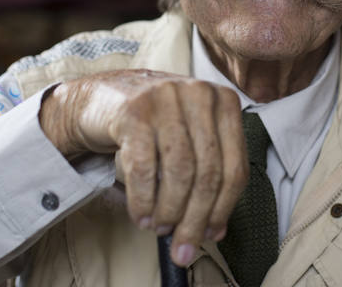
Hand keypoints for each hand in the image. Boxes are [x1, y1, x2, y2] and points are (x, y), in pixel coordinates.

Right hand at [39, 69, 247, 266]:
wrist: (106, 97)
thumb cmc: (155, 122)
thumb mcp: (191, 137)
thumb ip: (209, 175)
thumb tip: (215, 230)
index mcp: (224, 102)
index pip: (235, 166)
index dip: (223, 209)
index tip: (210, 235)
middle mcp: (200, 94)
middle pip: (208, 172)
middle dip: (195, 219)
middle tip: (183, 246)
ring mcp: (167, 99)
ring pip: (180, 171)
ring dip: (170, 211)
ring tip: (160, 228)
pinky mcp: (134, 111)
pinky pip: (144, 168)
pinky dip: (144, 200)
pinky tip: (142, 215)